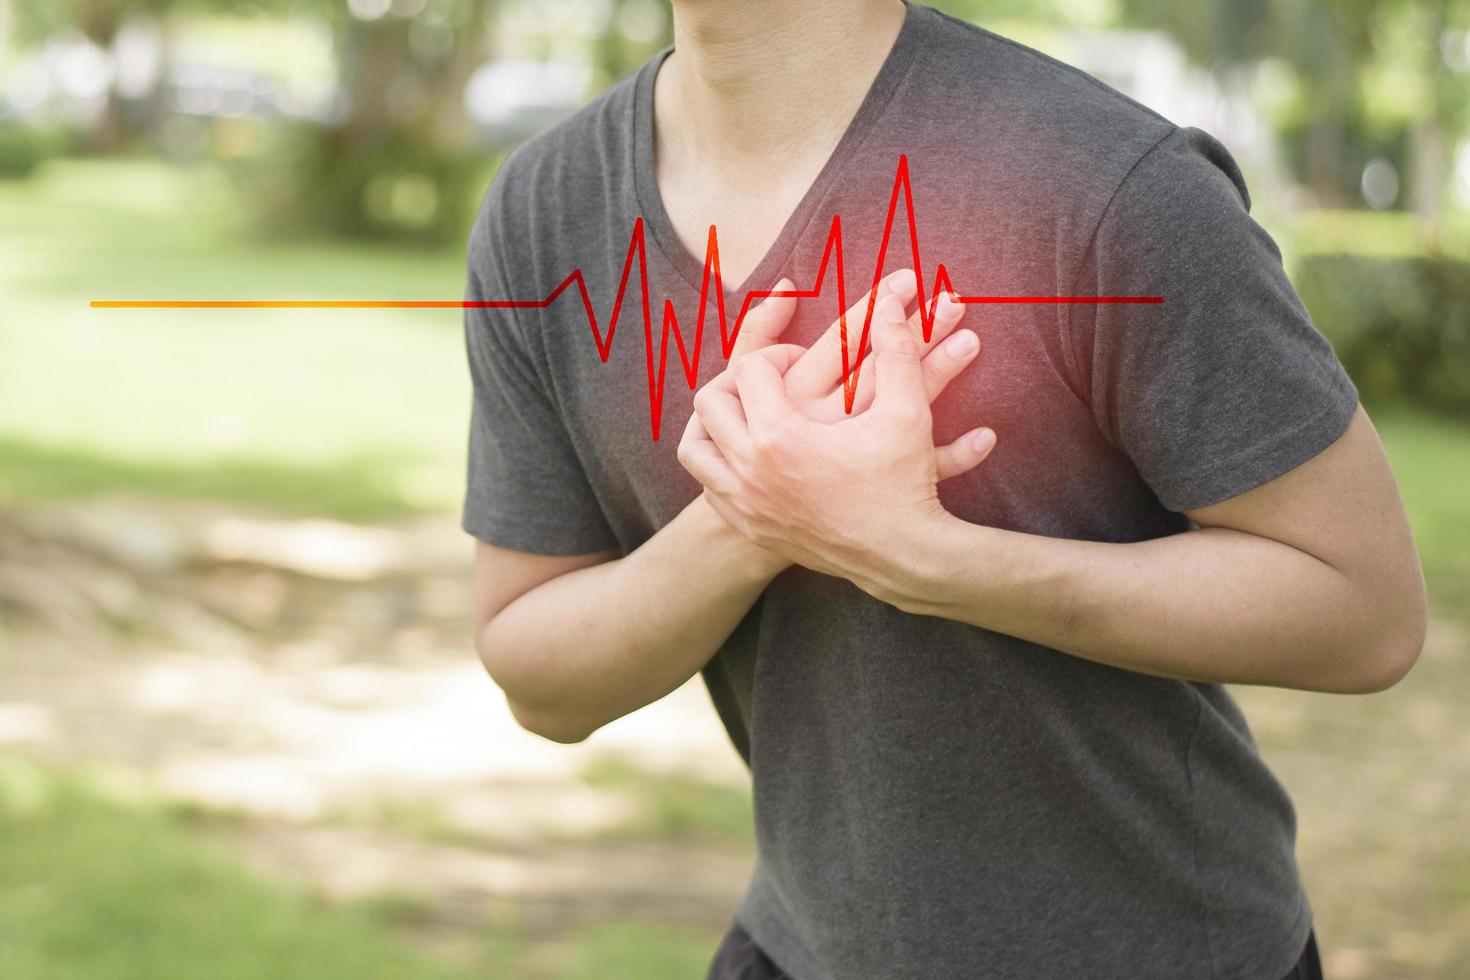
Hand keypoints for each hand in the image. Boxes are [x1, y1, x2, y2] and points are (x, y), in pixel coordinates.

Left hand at [677, 291, 995, 596]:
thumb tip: (890, 302)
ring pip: (695, 449)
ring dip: (713, 426)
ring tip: (743, 415)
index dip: (777, 352)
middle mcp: (751, 470)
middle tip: (770, 380)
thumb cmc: (905, 483)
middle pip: (711, 403)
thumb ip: (895, 349)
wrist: (903, 557)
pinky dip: (720, 466)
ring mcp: (745, 503)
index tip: (802, 358)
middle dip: (737, 382)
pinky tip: (748, 458)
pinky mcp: (751, 528)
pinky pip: (709, 488)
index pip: (749, 370)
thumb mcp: (906, 410)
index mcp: (781, 435)